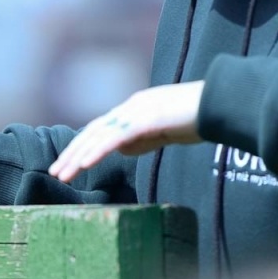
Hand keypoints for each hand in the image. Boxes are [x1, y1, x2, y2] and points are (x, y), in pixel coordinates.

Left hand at [49, 81, 204, 181]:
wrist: (222, 104)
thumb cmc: (199, 118)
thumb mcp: (166, 132)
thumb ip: (144, 139)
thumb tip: (122, 150)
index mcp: (135, 110)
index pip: (101, 129)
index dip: (82, 146)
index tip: (68, 163)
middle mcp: (131, 108)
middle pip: (93, 131)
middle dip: (72, 153)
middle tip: (55, 172)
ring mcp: (138, 111)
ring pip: (98, 135)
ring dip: (77, 156)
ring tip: (62, 174)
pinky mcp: (146, 119)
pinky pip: (115, 138)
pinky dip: (96, 151)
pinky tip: (83, 165)